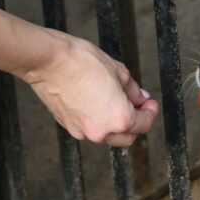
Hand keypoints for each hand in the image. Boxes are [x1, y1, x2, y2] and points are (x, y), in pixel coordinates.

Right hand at [25, 32, 158, 146]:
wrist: (49, 62)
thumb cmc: (82, 62)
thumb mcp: (118, 71)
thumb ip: (133, 90)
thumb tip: (140, 99)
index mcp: (119, 119)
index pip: (144, 124)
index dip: (150, 112)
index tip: (150, 103)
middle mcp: (101, 132)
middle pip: (128, 137)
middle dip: (136, 123)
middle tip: (137, 105)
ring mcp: (82, 132)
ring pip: (108, 135)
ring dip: (116, 123)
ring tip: (115, 100)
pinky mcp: (68, 127)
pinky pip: (90, 129)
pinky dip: (98, 121)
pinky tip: (97, 102)